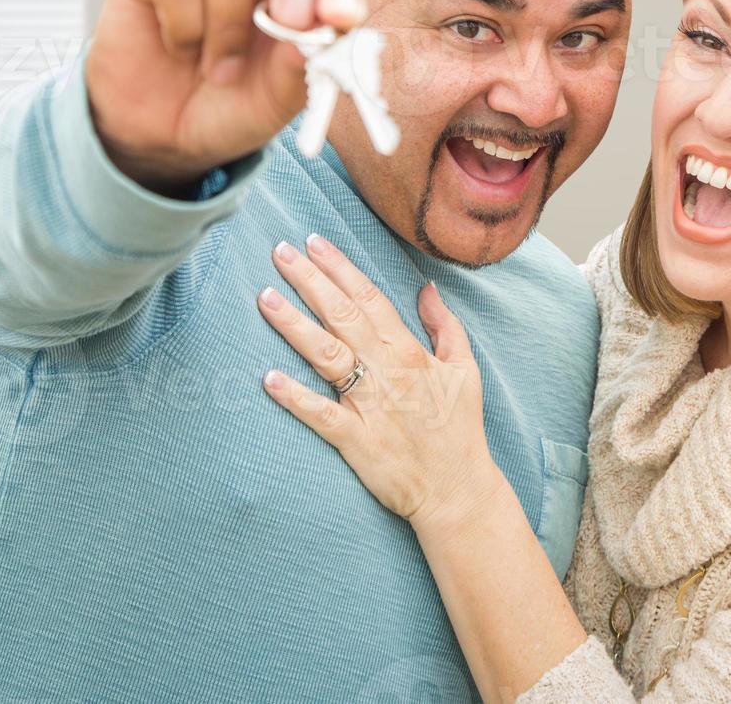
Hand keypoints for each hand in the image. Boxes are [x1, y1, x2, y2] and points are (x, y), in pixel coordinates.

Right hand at [89, 0, 375, 194]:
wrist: (163, 132)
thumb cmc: (230, 103)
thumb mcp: (277, 99)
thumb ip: (302, 64)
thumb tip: (323, 29)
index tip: (342, 19)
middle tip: (291, 20)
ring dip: (226, 26)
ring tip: (220, 69)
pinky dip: (183, 24)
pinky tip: (180, 47)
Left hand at [256, 233, 500, 522]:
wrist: (458, 489)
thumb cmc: (460, 429)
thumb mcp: (464, 369)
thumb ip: (445, 326)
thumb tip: (427, 289)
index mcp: (410, 352)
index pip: (370, 298)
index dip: (340, 268)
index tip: (314, 242)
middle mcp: (387, 372)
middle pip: (343, 316)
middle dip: (310, 281)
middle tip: (279, 251)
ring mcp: (369, 405)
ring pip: (327, 356)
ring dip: (295, 326)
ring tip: (265, 297)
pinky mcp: (356, 439)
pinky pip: (321, 415)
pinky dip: (295, 398)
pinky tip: (269, 379)